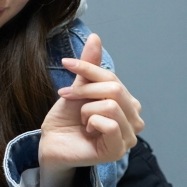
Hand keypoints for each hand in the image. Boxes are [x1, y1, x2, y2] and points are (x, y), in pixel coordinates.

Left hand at [38, 33, 143, 186]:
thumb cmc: (66, 119)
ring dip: (86, 110)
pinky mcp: (118, 150)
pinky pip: (111, 124)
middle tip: (68, 98)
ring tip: (82, 120)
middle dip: (85, 91)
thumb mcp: (78, 88)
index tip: (66, 63)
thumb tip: (95, 37)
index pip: (113, 78)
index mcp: (128, 104)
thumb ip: (90, 66)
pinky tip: (88, 131)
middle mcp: (134, 120)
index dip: (88, 69)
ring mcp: (129, 137)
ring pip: (111, 105)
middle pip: (114, 89)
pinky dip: (92, 122)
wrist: (51, 142)